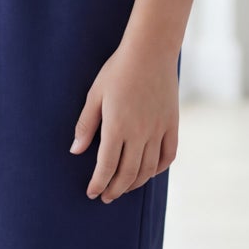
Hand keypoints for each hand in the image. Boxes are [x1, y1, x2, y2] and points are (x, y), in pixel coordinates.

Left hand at [70, 37, 179, 202]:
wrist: (151, 51)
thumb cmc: (118, 70)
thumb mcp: (94, 95)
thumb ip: (86, 126)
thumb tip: (75, 151)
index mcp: (117, 127)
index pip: (106, 167)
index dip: (98, 184)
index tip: (92, 193)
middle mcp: (139, 133)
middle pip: (127, 174)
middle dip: (115, 190)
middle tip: (106, 197)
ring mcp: (158, 130)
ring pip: (148, 169)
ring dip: (135, 184)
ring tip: (124, 188)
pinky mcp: (172, 124)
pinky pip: (168, 155)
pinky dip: (158, 169)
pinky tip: (149, 172)